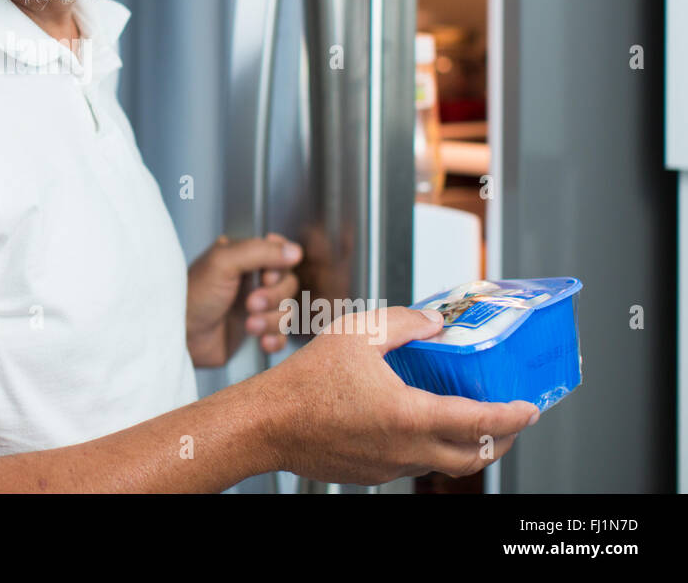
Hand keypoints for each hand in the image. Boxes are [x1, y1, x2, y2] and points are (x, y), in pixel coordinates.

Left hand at [186, 233, 301, 367]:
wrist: (180, 337)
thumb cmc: (192, 296)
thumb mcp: (223, 263)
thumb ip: (260, 252)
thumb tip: (295, 251)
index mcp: (243, 257)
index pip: (281, 252)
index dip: (280, 266)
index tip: (266, 276)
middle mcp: (251, 280)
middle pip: (288, 284)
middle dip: (273, 297)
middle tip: (249, 304)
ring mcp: (255, 306)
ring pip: (287, 311)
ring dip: (272, 321)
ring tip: (249, 326)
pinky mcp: (256, 332)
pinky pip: (282, 335)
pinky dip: (275, 339)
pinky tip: (261, 341)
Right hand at [259, 306, 540, 484]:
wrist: (266, 424)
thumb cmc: (304, 382)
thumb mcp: (356, 333)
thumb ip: (403, 323)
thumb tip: (434, 322)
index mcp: (409, 415)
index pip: (481, 423)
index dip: (514, 416)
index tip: (529, 407)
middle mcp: (406, 449)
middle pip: (474, 457)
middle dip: (502, 440)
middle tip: (511, 420)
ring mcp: (389, 466)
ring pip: (444, 465)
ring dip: (467, 447)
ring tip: (469, 422)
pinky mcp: (372, 474)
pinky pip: (414, 465)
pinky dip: (431, 449)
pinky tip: (417, 425)